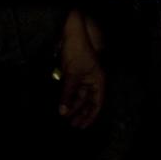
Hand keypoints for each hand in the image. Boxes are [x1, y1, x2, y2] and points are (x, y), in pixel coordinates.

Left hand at [58, 11, 105, 128]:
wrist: (71, 34)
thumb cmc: (77, 51)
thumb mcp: (72, 75)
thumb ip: (68, 94)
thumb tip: (63, 111)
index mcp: (98, 81)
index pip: (97, 103)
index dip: (91, 115)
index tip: (83, 126)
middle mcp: (92, 81)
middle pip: (87, 101)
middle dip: (80, 112)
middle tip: (72, 124)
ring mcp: (83, 77)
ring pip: (78, 95)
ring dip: (72, 105)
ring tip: (64, 115)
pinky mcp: (73, 74)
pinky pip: (71, 89)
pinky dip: (67, 97)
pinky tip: (62, 103)